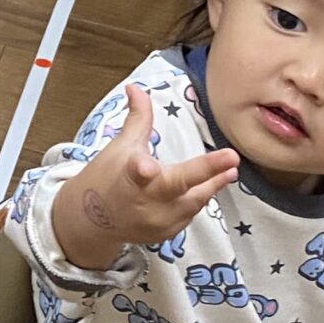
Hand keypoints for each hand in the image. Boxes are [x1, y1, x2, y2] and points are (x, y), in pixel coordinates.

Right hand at [56, 86, 238, 266]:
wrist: (91, 222)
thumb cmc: (106, 178)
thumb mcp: (120, 147)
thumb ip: (138, 119)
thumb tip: (135, 88)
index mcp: (129, 176)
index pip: (136, 172)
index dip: (141, 169)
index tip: (145, 166)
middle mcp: (145, 201)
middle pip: (178, 186)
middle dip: (207, 172)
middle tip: (232, 158)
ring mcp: (158, 221)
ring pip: (194, 200)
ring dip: (212, 184)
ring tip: (230, 170)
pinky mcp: (167, 234)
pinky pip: (190, 212)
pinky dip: (196, 198)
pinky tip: (205, 186)